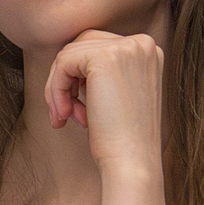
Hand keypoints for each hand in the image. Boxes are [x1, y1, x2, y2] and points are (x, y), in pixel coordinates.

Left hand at [44, 30, 164, 175]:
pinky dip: (55, 89)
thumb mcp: (118, 93)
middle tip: (64, 113)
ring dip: (58, 88)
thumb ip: (102, 71)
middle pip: (81, 45)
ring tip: (65, 117)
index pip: (97, 47)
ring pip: (68, 55)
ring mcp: (126, 47)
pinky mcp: (105, 57)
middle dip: (66, 79)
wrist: (132, 161)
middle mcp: (141, 43)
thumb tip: (65, 58)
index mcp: (147, 50)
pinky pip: (63, 63)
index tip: (76, 110)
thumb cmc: (122, 137)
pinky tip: (64, 115)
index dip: (78, 77)